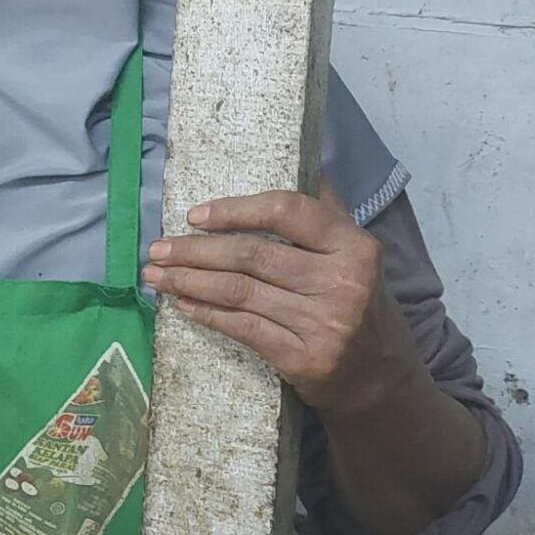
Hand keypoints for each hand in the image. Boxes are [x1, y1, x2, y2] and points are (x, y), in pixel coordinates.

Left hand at [142, 185, 414, 415]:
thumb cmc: (355, 301)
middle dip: (194, 251)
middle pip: (252, 255)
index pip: (287, 211)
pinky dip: (207, 314)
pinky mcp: (303, 359)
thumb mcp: (353, 253)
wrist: (378, 374)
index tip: (194, 215)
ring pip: (240, 292)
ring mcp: (323, 324)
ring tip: (155, 275)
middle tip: (156, 249)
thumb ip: (325, 211)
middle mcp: (341, 283)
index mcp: (353, 246)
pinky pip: (243, 328)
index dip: (236, 210)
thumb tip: (301, 160)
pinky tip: (183, 304)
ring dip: (189, 281)